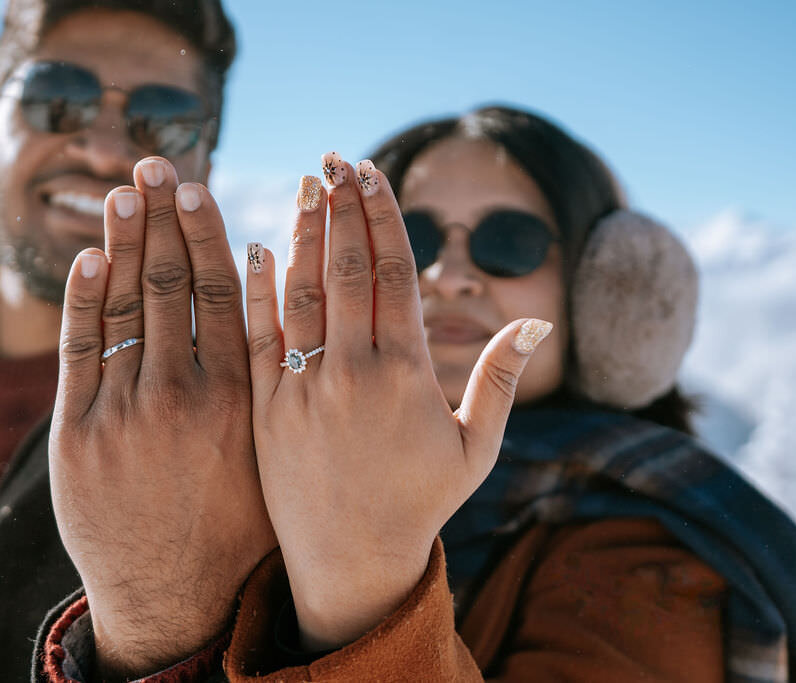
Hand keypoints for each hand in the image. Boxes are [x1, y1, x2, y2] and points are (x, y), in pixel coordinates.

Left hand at [49, 157, 274, 676]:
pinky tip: (91, 255)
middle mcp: (187, 393)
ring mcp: (128, 412)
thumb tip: (320, 309)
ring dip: (126, 239)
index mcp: (244, 394)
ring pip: (127, 303)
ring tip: (128, 187)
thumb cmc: (254, 528)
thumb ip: (307, 379)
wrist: (185, 598)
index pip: (227, 289)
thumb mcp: (291, 454)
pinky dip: (83, 298)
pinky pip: (79, 350)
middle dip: (166, 216)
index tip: (202, 185)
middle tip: (160, 161)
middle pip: (175, 281)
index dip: (210, 231)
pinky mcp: (79, 436)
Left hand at [245, 158, 550, 649]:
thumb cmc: (419, 505)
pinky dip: (256, 290)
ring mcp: (301, 389)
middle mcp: (351, 372)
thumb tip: (539, 324)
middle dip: (340, 207)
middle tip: (333, 158)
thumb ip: (500, 381)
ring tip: (303, 187)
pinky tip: (255, 248)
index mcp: (406, 374)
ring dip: (300, 234)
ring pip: (299, 293)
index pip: (393, 273)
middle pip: (344, 268)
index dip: (381, 216)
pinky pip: (256, 338)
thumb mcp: (475, 448)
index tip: (370, 173)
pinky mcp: (263, 410)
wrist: (350, 564)